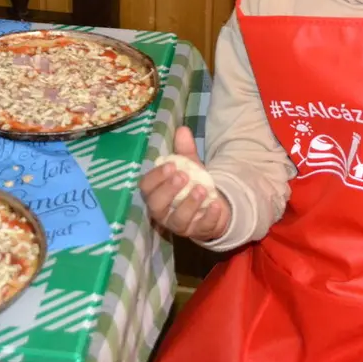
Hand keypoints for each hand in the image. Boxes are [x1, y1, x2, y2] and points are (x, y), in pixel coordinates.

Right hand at [140, 126, 230, 242]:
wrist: (212, 206)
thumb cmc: (192, 185)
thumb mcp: (189, 166)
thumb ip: (185, 151)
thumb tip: (183, 129)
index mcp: (156, 194)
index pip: (146, 188)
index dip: (156, 178)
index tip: (170, 165)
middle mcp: (163, 212)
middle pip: (156, 206)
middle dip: (168, 191)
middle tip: (182, 176)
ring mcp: (180, 225)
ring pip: (178, 220)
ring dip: (189, 204)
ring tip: (201, 188)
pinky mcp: (198, 232)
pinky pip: (201, 228)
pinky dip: (209, 217)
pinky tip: (215, 204)